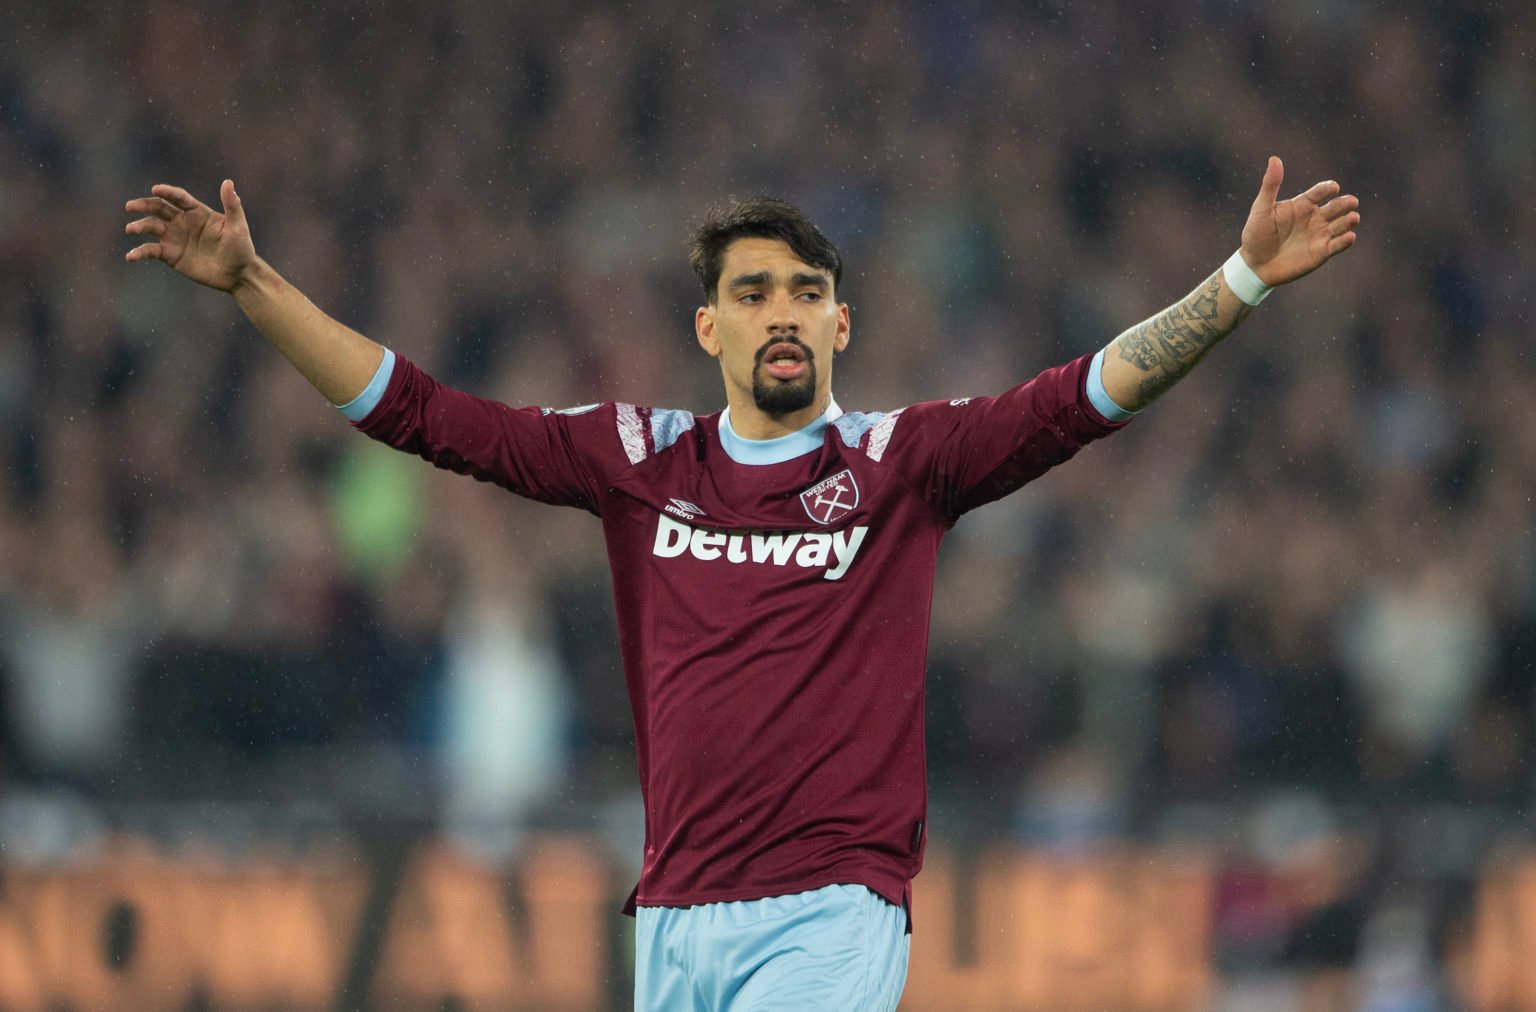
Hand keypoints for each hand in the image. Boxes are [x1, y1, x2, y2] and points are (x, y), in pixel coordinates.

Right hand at [124, 180, 256, 291]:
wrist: (237, 274)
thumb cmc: (241, 249)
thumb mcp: (238, 227)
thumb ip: (232, 206)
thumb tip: (228, 182)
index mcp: (197, 212)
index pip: (178, 198)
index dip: (167, 192)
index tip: (155, 189)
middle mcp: (182, 222)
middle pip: (159, 208)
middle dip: (144, 205)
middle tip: (130, 206)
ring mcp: (174, 238)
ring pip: (151, 227)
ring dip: (139, 227)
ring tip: (131, 229)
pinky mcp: (170, 255)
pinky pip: (151, 251)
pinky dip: (139, 252)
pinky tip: (130, 256)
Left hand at [1239, 156, 1359, 285]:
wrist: (1255, 265)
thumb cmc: (1256, 234)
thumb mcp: (1261, 209)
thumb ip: (1270, 186)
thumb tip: (1274, 159)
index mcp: (1302, 204)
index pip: (1319, 192)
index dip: (1327, 188)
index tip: (1333, 187)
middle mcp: (1315, 217)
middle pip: (1336, 207)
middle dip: (1344, 204)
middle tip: (1351, 202)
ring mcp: (1320, 235)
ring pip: (1341, 225)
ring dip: (1348, 221)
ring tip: (1353, 217)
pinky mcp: (1322, 252)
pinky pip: (1337, 245)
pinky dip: (1345, 241)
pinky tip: (1350, 237)